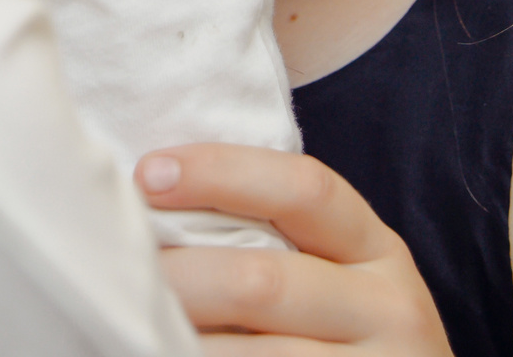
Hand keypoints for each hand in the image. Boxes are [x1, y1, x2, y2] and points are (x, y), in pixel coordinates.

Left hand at [139, 145, 451, 353]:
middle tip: (121, 280)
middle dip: (181, 279)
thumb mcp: (332, 279)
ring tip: (135, 330)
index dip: (221, 173)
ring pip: (255, 355)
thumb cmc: (340, 339)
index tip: (147, 175)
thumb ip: (269, 242)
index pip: (305, 188)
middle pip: (264, 281)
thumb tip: (149, 209)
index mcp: (375, 249)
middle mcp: (391, 306)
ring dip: (184, 342)